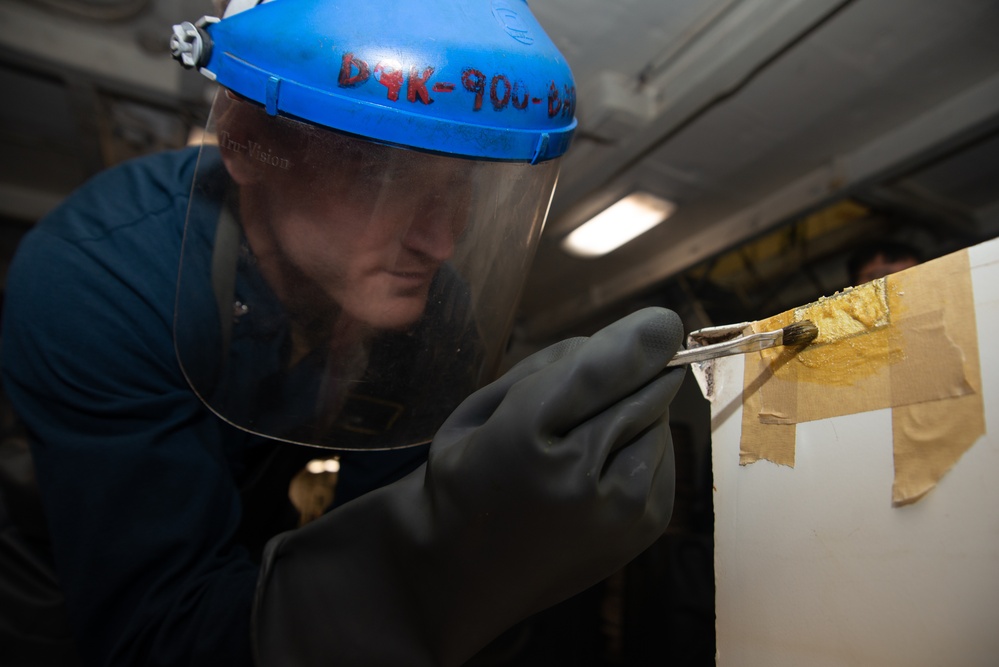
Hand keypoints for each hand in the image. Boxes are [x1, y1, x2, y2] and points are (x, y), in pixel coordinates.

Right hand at [253, 307, 685, 666]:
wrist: (457, 577)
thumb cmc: (463, 478)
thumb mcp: (479, 409)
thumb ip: (550, 368)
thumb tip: (629, 340)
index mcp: (523, 438)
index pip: (604, 369)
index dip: (643, 336)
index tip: (665, 320)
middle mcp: (581, 477)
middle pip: (644, 390)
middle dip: (633, 372)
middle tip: (593, 388)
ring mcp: (619, 510)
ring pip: (659, 419)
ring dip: (636, 410)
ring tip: (584, 438)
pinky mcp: (644, 527)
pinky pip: (665, 453)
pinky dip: (644, 443)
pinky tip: (602, 463)